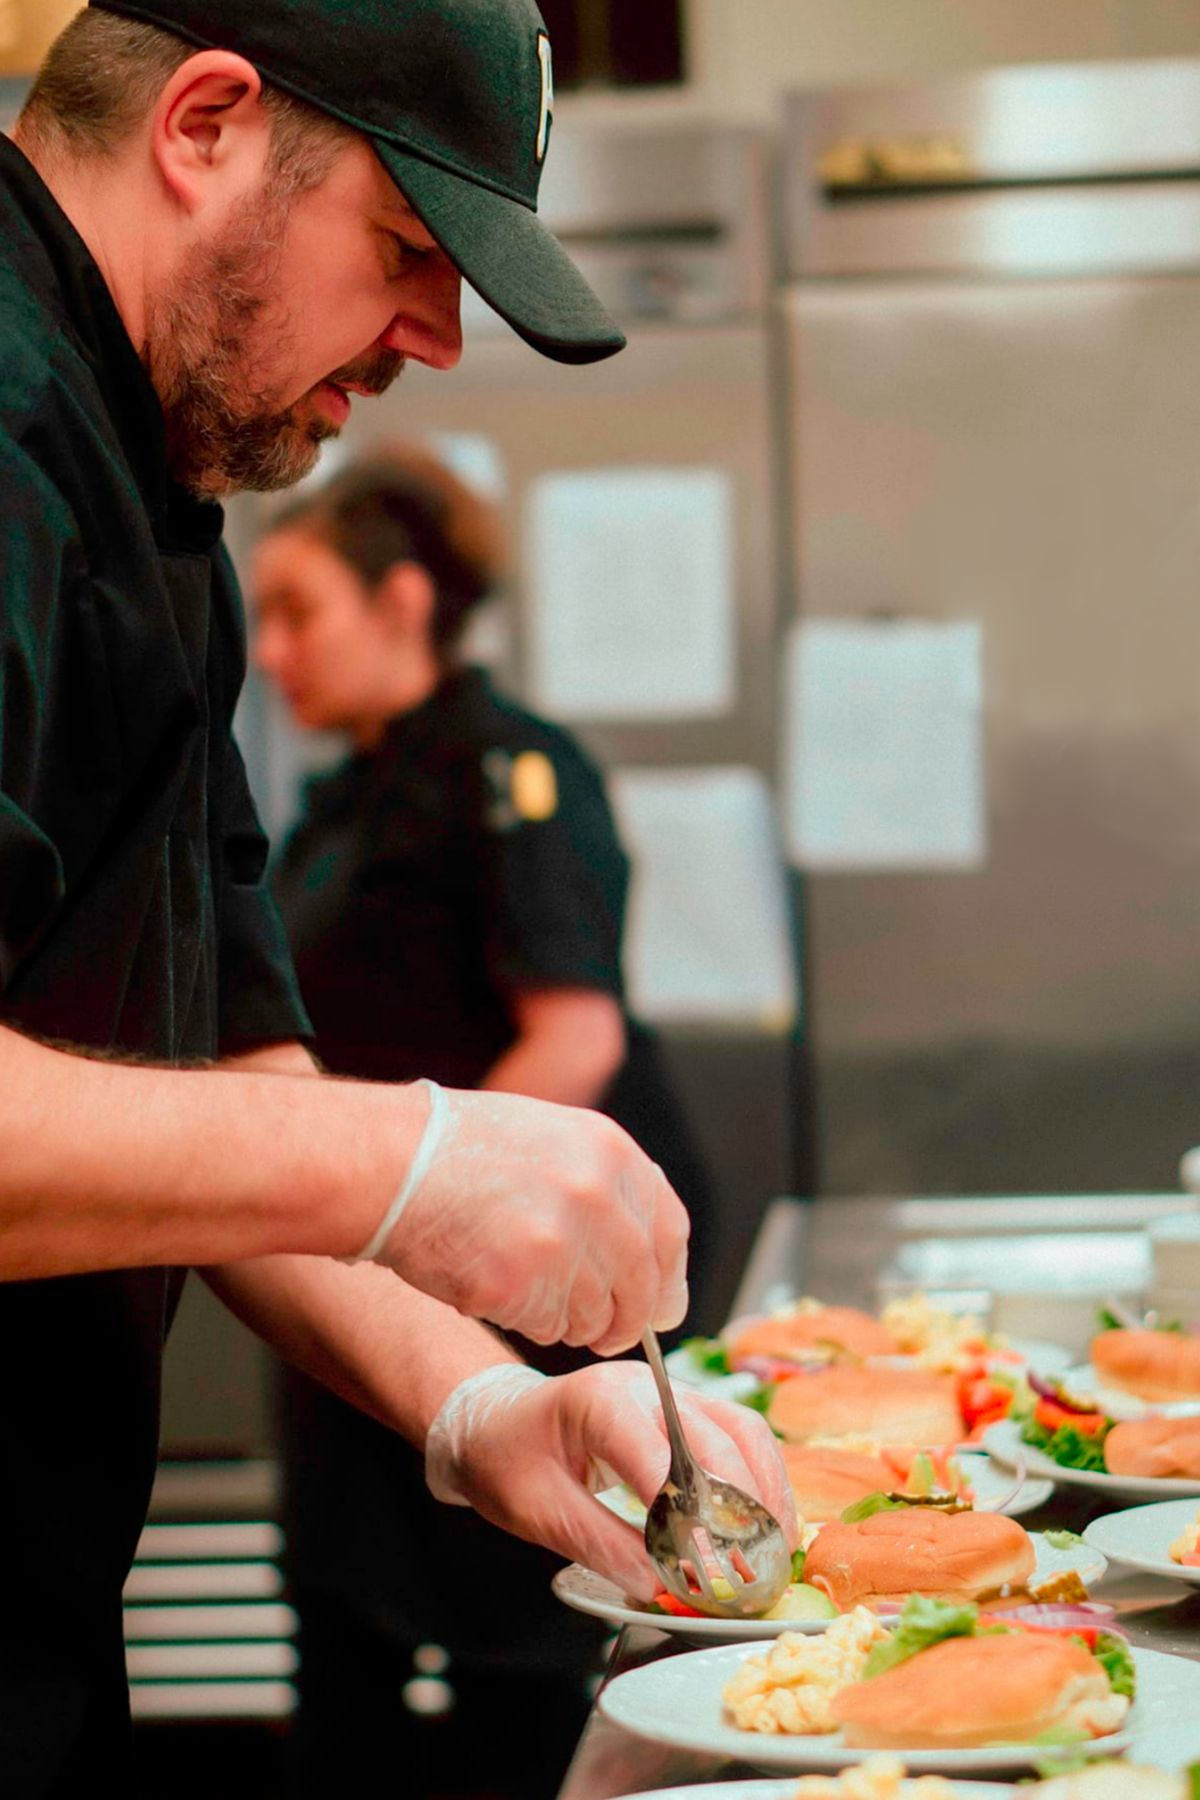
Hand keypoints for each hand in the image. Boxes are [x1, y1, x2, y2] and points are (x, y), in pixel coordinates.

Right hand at [380, 1087, 688, 1355]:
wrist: (388, 1163)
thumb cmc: (457, 1149)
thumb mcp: (550, 1138)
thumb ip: (603, 1186)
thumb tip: (648, 1253)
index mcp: (610, 1152)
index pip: (669, 1232)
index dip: (665, 1278)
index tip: (658, 1304)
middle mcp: (596, 1195)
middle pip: (639, 1287)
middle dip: (623, 1320)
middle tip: (604, 1333)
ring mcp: (560, 1241)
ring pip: (594, 1316)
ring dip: (568, 1321)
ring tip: (524, 1289)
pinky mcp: (520, 1284)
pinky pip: (546, 1328)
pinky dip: (527, 1323)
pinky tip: (496, 1289)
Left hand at [425, 1361, 798, 1600]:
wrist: (494, 1420)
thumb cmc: (508, 1458)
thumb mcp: (536, 1510)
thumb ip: (599, 1544)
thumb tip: (659, 1585)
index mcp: (600, 1402)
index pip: (661, 1455)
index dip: (691, 1514)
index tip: (710, 1569)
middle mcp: (646, 1386)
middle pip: (715, 1437)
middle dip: (743, 1506)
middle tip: (758, 1567)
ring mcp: (671, 1393)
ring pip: (741, 1430)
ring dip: (766, 1489)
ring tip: (776, 1547)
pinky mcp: (686, 1410)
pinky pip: (738, 1435)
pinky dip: (761, 1478)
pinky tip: (768, 1521)